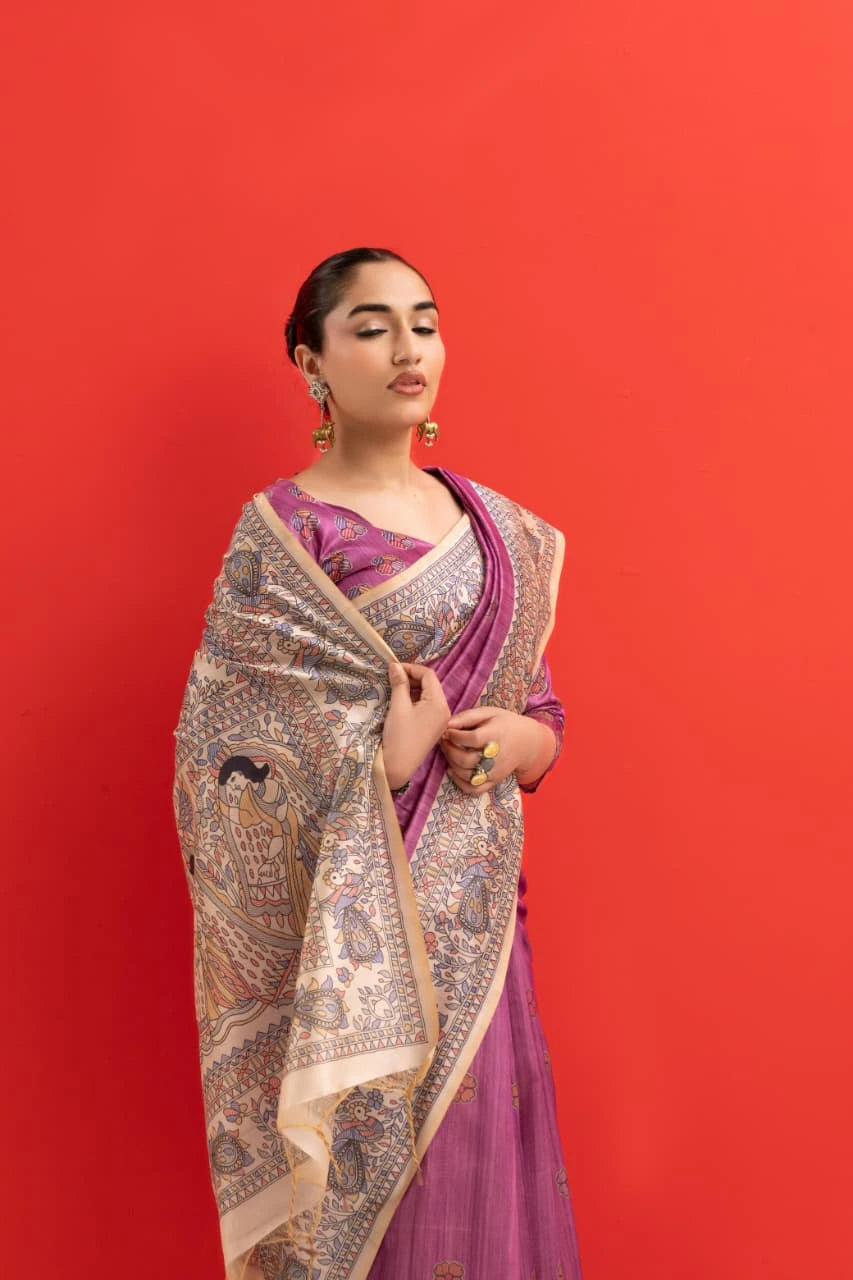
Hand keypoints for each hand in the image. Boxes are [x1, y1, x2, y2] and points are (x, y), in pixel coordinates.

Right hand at [382, 662, 450, 790]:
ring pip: (428, 695)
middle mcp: (444, 710)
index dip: (411, 668)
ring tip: (395, 687)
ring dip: (413, 688)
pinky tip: (402, 701)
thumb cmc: (399, 736)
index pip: (429, 675)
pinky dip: (415, 700)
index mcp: (439, 703)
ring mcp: (440, 720)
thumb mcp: (398, 706)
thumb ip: (399, 683)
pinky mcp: (433, 727)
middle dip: (412, 677)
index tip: (393, 667)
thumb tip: (395, 665)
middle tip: (393, 676)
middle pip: (431, 684)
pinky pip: (427, 706)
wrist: (398, 767)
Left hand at [439, 705, 555, 795]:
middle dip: (449, 750)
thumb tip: (447, 724)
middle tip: (444, 741)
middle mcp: (495, 757)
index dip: (454, 735)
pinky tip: (453, 771)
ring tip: (448, 752)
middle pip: (466, 759)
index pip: (471, 739)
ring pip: (467, 775)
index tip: (448, 730)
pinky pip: (474, 789)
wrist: (527, 743)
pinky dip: (460, 783)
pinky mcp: (493, 781)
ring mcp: (494, 772)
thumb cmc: (504, 724)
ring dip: (451, 764)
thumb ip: (467, 716)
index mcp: (495, 736)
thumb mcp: (489, 713)